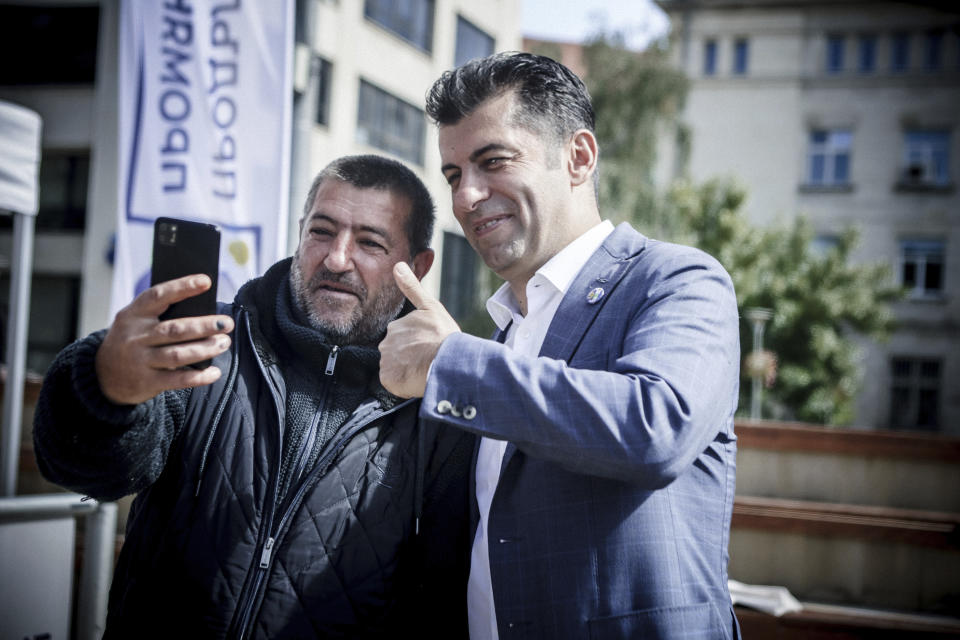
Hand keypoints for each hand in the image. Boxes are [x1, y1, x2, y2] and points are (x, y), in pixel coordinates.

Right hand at [95, 274, 234, 404]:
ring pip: (178, 354)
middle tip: (226, 323)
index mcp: (134, 314)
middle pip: (175, 329)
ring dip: (205, 349)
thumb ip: (162, 313)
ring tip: (224, 342)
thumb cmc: (132, 340)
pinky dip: (199, 377)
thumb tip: (203, 308)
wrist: (104, 375)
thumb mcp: (137, 321)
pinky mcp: (147, 382)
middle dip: (204, 325)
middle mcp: (136, 337)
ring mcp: (140, 360)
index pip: (158, 296)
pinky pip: (177, 380)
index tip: (205, 281)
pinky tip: (214, 372)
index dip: (182, 287)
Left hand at [379, 262, 459, 397]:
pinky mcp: (388, 378)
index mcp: (397, 326)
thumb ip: (412, 288)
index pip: (401, 339)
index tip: (428, 348)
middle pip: (395, 354)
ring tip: (423, 370)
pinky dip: (402, 384)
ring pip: (394, 368)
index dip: (416, 345)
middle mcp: (387, 342)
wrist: (447, 361)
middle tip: (427, 359)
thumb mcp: (431, 306)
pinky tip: (415, 380)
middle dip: (408, 358)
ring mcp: (386, 361)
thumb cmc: (444, 336)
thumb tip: (397, 265)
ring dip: (406, 371)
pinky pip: (392, 382)